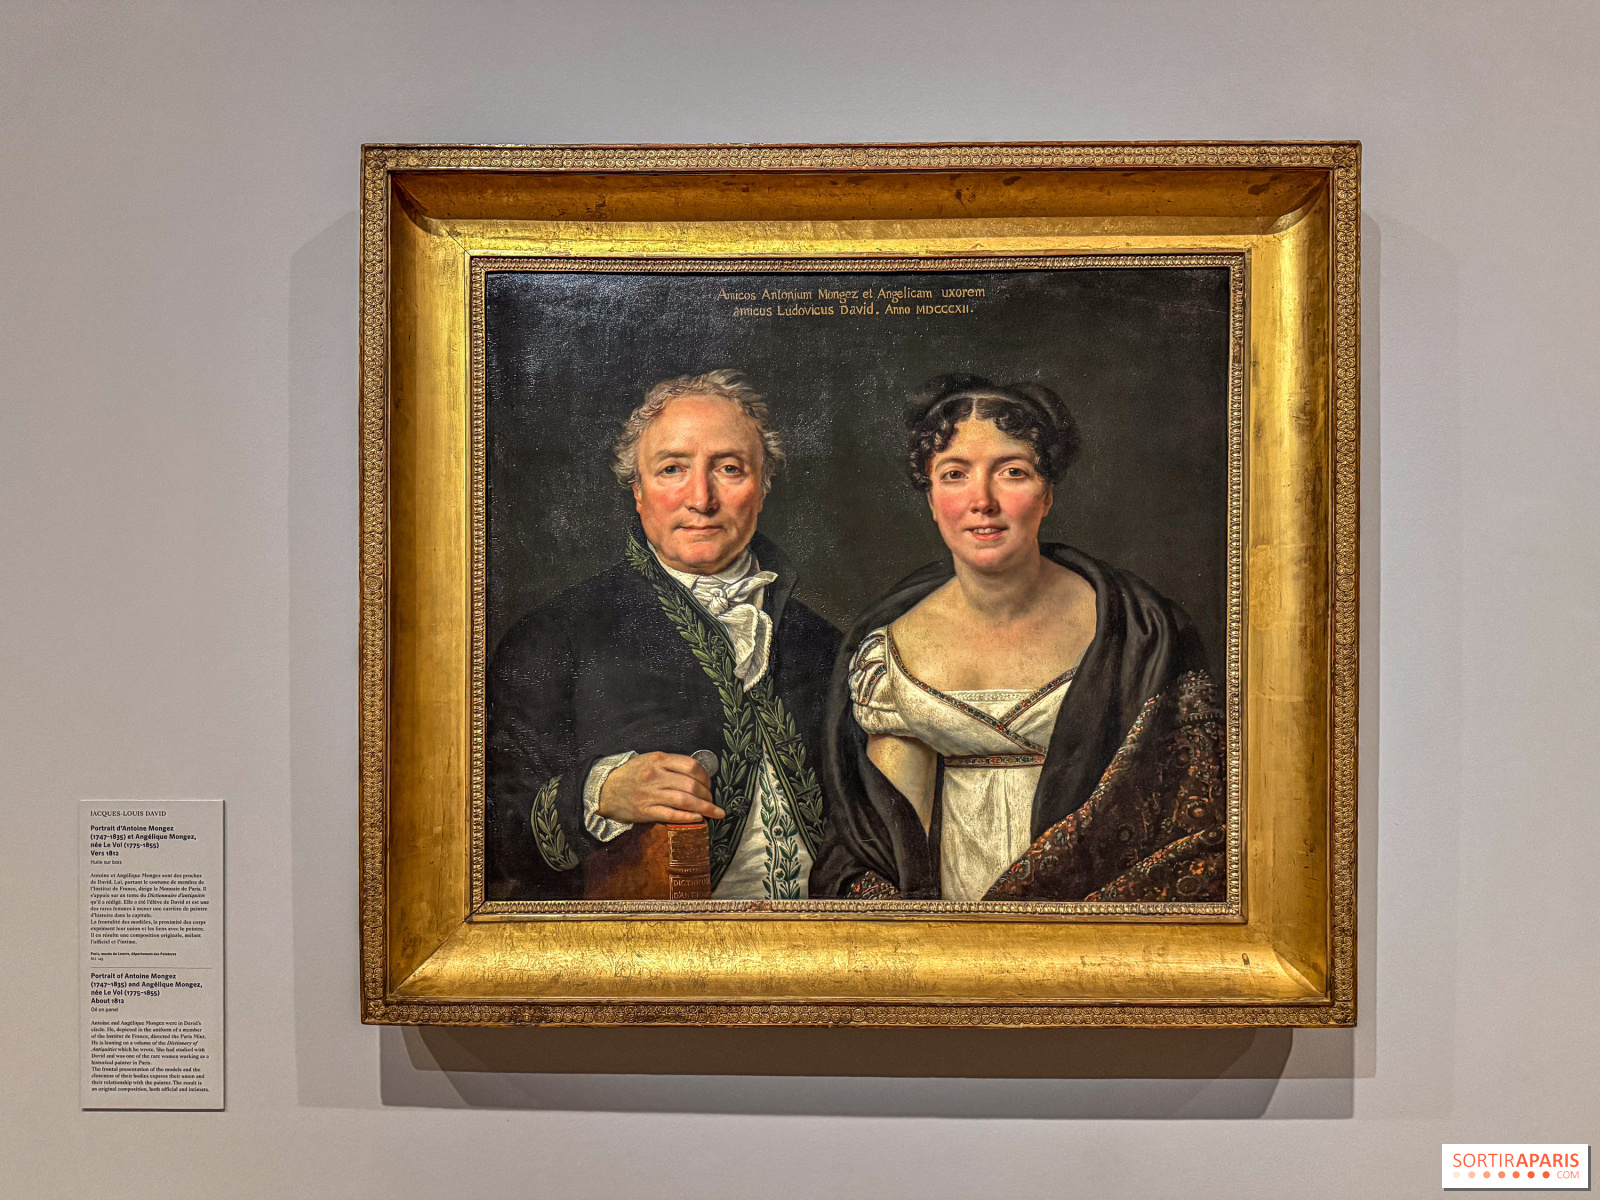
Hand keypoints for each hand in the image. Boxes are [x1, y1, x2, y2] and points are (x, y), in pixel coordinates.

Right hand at [597, 752, 723, 824]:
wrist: (604, 789)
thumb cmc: (630, 775)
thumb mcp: (648, 761)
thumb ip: (670, 764)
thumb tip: (697, 774)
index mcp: (658, 760)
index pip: (691, 766)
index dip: (706, 776)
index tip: (709, 784)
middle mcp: (655, 776)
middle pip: (691, 785)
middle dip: (707, 795)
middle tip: (711, 800)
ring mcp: (650, 794)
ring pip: (685, 800)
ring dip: (704, 807)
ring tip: (714, 812)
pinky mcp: (645, 811)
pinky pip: (672, 815)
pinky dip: (688, 817)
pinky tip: (698, 819)